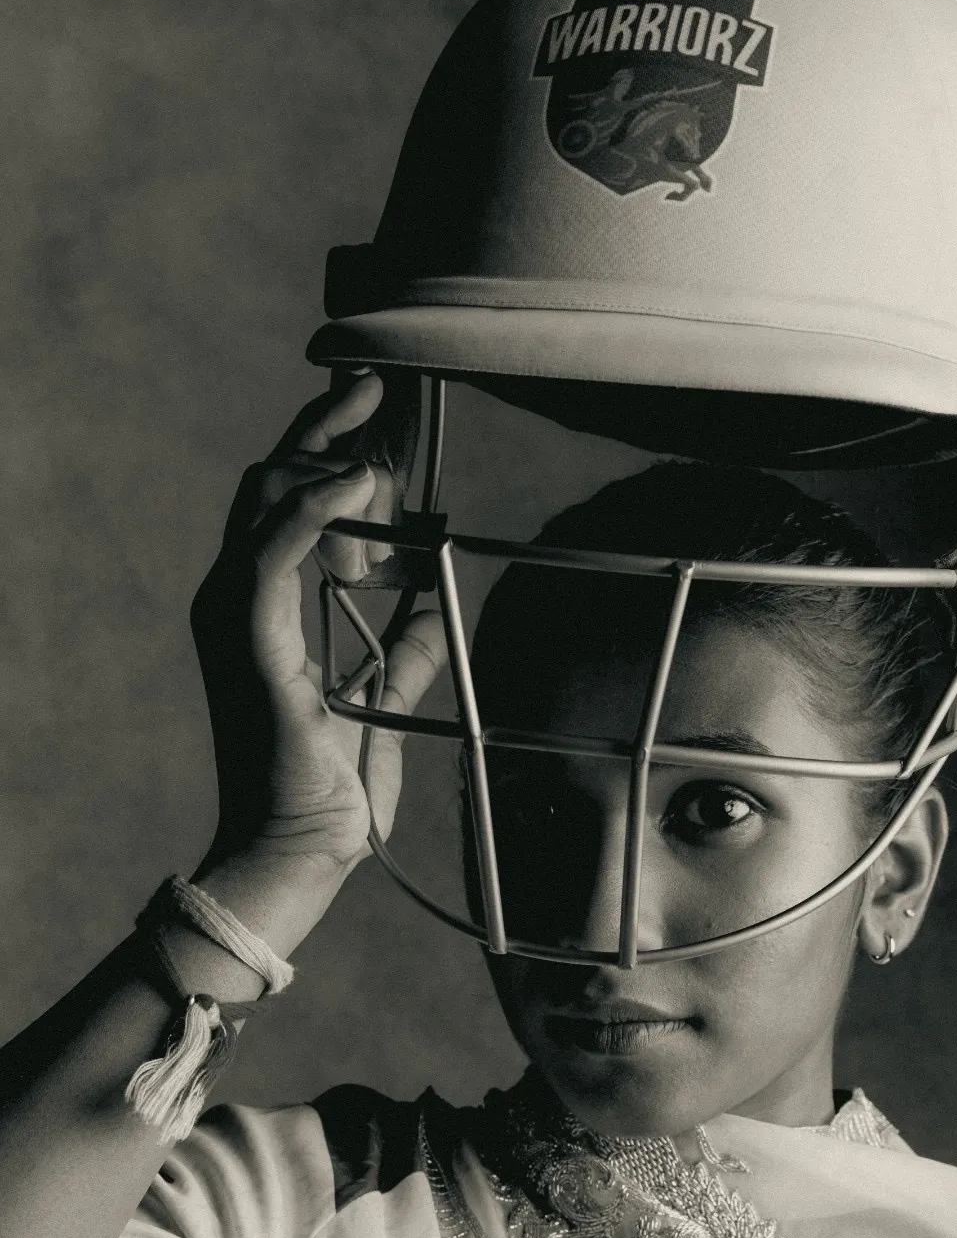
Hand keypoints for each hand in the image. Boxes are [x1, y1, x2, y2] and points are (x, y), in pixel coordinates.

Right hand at [190, 373, 446, 885]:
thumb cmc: (331, 787)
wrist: (300, 852)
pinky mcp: (248, 642)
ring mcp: (235, 617)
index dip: (328, 444)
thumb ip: (406, 649)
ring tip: (381, 429)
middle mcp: (237, 599)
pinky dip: (314, 509)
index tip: (378, 406)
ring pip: (267, 497)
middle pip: (273, 478)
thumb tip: (441, 604)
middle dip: (327, 426)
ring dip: (327, 455)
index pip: (287, 499)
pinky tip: (358, 482)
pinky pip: (271, 553)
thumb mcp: (384, 698)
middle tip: (380, 384)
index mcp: (263, 607)